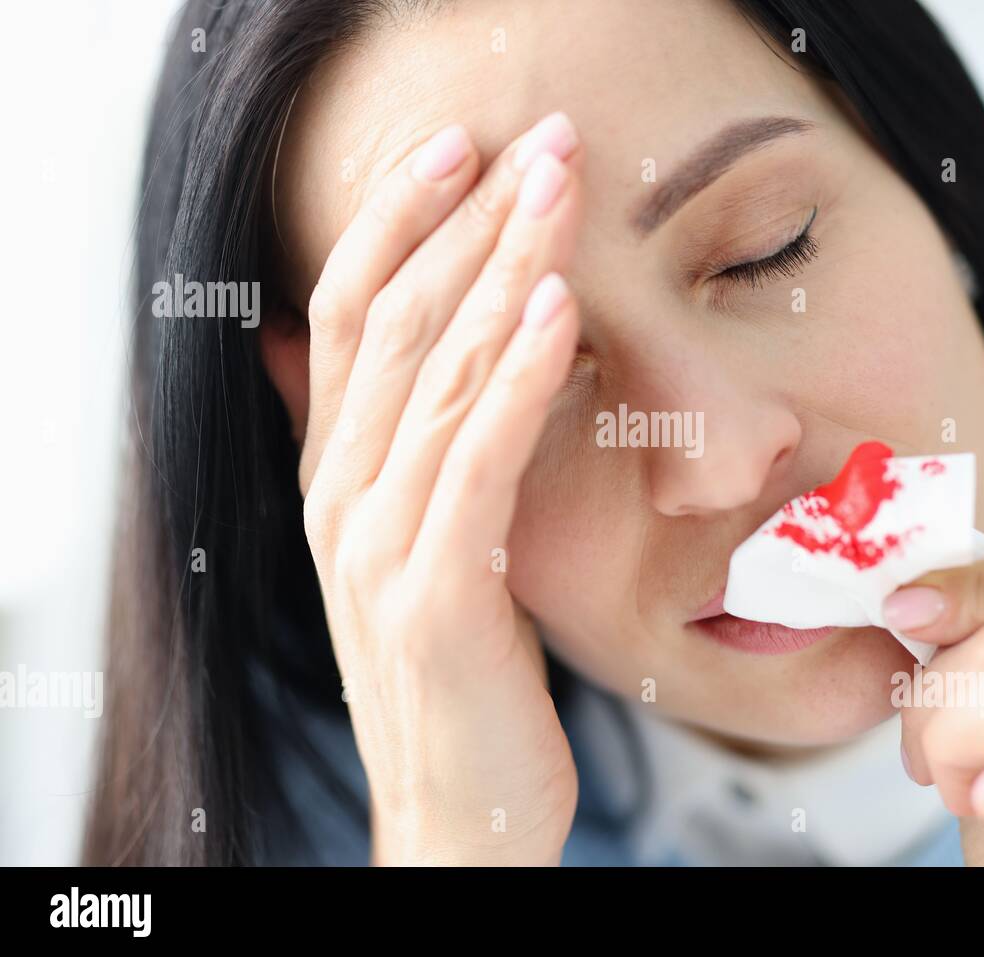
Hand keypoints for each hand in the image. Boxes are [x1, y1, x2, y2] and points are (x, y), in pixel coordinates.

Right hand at [299, 113, 583, 864]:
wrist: (457, 813)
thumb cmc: (462, 676)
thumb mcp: (424, 551)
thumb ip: (412, 454)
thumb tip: (402, 367)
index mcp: (337, 477)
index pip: (352, 313)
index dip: (398, 222)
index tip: (460, 150)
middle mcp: (338, 497)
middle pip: (396, 321)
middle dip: (466, 220)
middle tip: (535, 141)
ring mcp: (374, 545)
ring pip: (434, 373)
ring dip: (501, 269)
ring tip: (556, 189)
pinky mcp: (432, 593)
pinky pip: (475, 458)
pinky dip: (516, 373)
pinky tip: (556, 306)